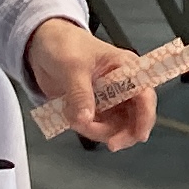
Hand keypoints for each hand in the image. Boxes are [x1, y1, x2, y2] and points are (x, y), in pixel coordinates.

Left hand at [25, 20, 157, 151]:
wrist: (42, 45)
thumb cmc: (64, 44)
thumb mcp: (72, 66)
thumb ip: (80, 93)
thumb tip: (86, 118)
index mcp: (126, 68)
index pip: (145, 94)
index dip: (146, 116)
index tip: (139, 135)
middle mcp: (122, 86)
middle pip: (135, 118)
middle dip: (123, 133)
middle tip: (111, 143)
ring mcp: (109, 99)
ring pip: (116, 128)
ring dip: (98, 131)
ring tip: (77, 121)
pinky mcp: (94, 109)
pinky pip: (97, 127)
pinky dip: (85, 128)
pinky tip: (72, 116)